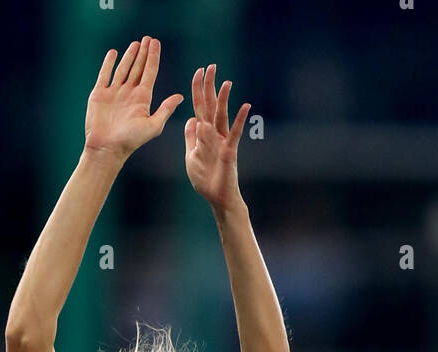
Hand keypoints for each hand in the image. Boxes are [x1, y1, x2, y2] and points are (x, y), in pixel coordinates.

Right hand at [84, 37, 182, 160]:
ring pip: (123, 69)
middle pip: (138, 68)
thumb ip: (165, 109)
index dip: (153, 57)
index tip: (156, 43)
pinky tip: (114, 53)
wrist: (107, 148)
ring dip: (129, 56)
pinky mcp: (100, 94)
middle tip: (148, 38)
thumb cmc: (131, 141)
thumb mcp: (153, 125)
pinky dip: (109, 63)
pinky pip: (105, 74)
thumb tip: (181, 96)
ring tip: (136, 44)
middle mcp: (129, 94)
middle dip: (143, 53)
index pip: (149, 73)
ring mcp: (114, 93)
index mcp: (142, 99)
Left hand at [184, 64, 249, 211]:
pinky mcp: (229, 151)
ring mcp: (222, 142)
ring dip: (223, 99)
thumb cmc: (205, 180)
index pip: (200, 107)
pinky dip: (239, 120)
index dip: (198, 90)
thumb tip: (191, 119)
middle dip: (209, 87)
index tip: (198, 72)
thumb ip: (191, 138)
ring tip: (226, 82)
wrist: (217, 198)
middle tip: (211, 66)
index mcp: (204, 134)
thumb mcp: (192, 155)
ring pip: (222, 116)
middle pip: (211, 106)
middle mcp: (214, 134)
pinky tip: (246, 106)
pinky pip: (235, 133)